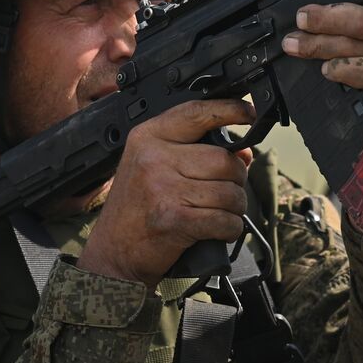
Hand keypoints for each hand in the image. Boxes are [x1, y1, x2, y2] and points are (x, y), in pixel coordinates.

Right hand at [78, 99, 255, 287]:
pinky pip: (225, 220)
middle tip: (224, 192)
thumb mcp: (156, 168)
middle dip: (236, 180)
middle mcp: (154, 158)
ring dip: (234, 208)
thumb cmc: (136, 210)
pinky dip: (230, 229)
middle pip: (224, 160)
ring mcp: (163, 188)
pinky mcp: (175, 219)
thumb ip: (196, 153)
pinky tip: (218, 230)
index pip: (197, 113)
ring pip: (230, 192)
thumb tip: (244, 152)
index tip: (250, 112)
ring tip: (218, 213)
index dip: (230, 110)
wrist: (112, 253)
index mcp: (148, 137)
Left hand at [279, 0, 362, 108]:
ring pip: (360, 45)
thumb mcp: (346, 20)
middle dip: (330, 19)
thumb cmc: (350, 47)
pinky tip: (328, 69)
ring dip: (321, 44)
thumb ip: (338, 8)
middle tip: (303, 18)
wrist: (362, 92)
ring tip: (296, 44)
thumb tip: (305, 10)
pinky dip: (346, 70)